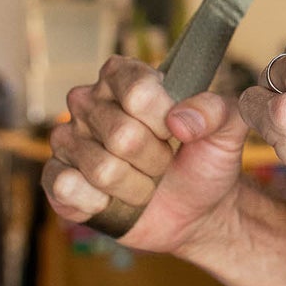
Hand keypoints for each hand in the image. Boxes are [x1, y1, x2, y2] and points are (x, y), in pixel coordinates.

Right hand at [43, 55, 249, 254]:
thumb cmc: (206, 159)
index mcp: (124, 76)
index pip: (138, 92)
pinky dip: (100, 203)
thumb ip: (218, 111)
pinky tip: (111, 200)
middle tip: (164, 160)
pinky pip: (66, 188)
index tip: (178, 130)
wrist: (196, 209)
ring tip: (144, 180)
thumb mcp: (229, 129)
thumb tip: (179, 119)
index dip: (164, 119)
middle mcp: (89, 101)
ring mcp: (68, 140)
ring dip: (136, 186)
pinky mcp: (57, 179)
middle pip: (122, 135)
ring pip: (103, 169)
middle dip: (155, 158)